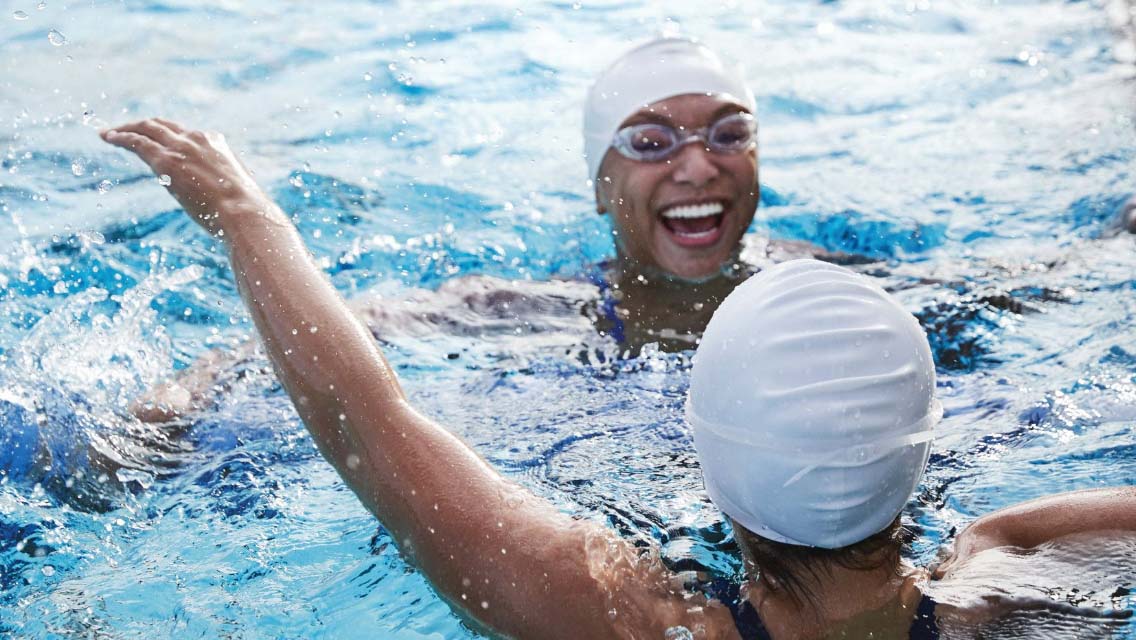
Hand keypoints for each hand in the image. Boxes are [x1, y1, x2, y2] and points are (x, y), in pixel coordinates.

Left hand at [100, 118, 274, 237]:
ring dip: (126, 129)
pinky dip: (121, 137)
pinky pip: (137, 141)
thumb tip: (223, 203)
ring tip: (109, 134)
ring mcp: (182, 148)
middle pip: (163, 125)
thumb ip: (223, 187)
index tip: (156, 142)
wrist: (244, 212)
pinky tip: (108, 137)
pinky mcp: (167, 160)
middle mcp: (198, 138)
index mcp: (217, 144)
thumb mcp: (236, 192)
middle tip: (125, 131)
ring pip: (147, 128)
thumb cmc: (244, 210)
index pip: (186, 134)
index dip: (168, 136)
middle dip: (143, 126)